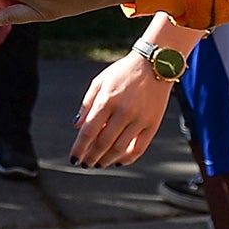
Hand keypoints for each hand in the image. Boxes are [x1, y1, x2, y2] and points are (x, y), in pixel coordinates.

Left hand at [70, 50, 173, 166]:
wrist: (155, 64)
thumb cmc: (123, 72)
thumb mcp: (100, 81)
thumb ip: (87, 104)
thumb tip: (77, 127)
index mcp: (107, 99)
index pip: (89, 131)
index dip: (79, 148)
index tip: (73, 158)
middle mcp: (123, 111)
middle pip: (103, 143)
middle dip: (91, 157)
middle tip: (84, 164)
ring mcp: (140, 119)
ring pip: (120, 149)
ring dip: (106, 160)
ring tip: (98, 164)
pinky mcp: (153, 124)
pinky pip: (139, 148)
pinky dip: (127, 159)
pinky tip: (118, 162)